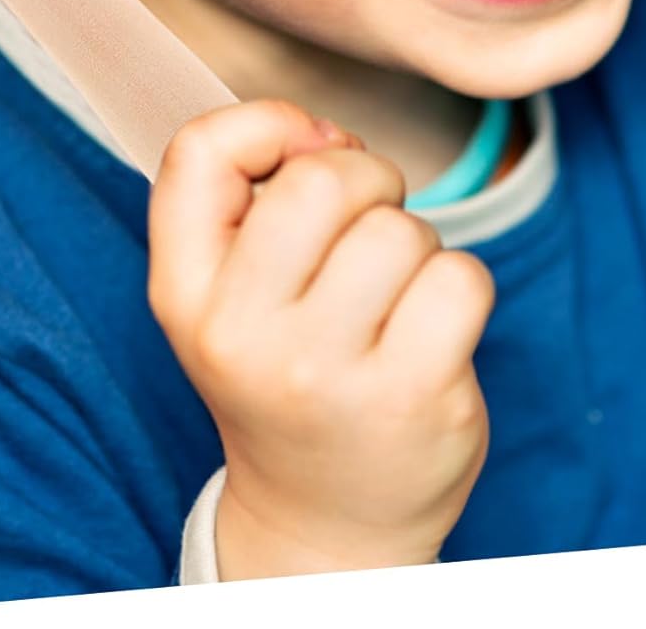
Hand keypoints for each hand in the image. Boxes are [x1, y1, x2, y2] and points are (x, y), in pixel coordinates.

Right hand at [147, 99, 494, 578]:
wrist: (326, 521)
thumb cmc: (285, 372)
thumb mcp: (224, 291)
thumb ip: (245, 193)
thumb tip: (326, 134)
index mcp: (185, 294)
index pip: (198, 150)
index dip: (266, 124)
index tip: (303, 154)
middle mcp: (242, 335)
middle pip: (322, 178)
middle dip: (365, 178)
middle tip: (363, 229)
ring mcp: (326, 371)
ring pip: (399, 227)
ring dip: (413, 242)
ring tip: (391, 296)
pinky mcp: (410, 395)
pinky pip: (461, 276)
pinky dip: (459, 287)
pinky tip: (431, 331)